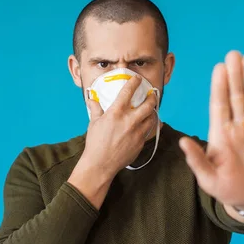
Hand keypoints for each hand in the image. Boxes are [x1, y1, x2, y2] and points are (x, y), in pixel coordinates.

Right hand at [68, 75, 157, 207]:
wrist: (100, 164)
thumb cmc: (95, 143)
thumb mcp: (94, 123)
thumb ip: (95, 109)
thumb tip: (91, 100)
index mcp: (116, 113)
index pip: (128, 92)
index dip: (134, 83)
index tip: (137, 79)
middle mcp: (129, 121)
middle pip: (148, 105)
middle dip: (152, 98)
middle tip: (151, 95)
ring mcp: (137, 132)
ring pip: (152, 118)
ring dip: (152, 112)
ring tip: (151, 110)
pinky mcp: (140, 142)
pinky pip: (149, 131)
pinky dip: (150, 126)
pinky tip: (149, 124)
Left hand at [179, 51, 243, 210]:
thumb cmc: (226, 189)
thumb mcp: (208, 178)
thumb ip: (197, 160)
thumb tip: (182, 143)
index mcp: (220, 134)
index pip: (219, 105)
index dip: (219, 86)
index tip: (219, 68)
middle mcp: (237, 127)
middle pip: (236, 96)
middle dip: (235, 76)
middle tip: (233, 54)